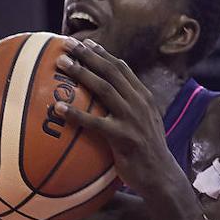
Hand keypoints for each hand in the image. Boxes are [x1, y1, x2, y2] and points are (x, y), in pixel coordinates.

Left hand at [52, 38, 177, 196]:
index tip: (85, 42)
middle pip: (110, 71)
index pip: (121, 68)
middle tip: (66, 44)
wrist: (161, 177)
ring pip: (104, 89)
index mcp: (143, 97)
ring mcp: (133, 119)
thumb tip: (103, 101)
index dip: (102, 53)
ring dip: (81, 73)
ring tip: (61, 64)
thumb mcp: (142, 124)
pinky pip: (95, 123)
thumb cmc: (145, 152)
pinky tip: (58, 108)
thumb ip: (127, 109)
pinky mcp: (124, 137)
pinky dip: (76, 114)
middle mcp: (139, 103)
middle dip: (88, 55)